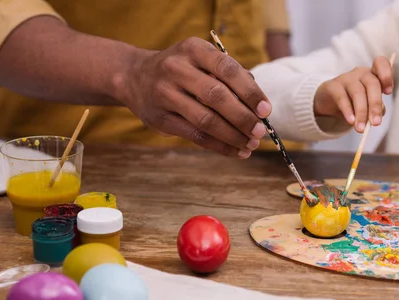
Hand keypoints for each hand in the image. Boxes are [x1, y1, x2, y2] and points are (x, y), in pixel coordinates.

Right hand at [120, 37, 271, 157]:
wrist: (134, 77)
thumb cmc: (181, 69)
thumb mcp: (200, 59)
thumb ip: (228, 76)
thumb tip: (259, 104)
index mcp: (193, 49)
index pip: (227, 69)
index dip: (249, 91)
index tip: (265, 110)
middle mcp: (176, 69)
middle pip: (216, 96)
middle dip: (242, 117)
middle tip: (259, 132)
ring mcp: (165, 94)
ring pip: (206, 120)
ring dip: (232, 136)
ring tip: (250, 144)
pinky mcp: (160, 119)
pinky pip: (195, 136)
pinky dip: (219, 146)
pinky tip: (235, 151)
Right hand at [313, 56, 392, 132]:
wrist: (329, 100)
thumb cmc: (353, 99)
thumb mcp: (367, 102)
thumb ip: (375, 107)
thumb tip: (377, 116)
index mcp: (373, 74)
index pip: (381, 64)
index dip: (386, 75)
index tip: (388, 92)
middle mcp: (361, 72)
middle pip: (372, 84)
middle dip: (375, 105)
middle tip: (376, 123)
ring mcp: (346, 78)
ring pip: (358, 92)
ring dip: (361, 112)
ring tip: (361, 128)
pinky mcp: (333, 86)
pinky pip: (342, 98)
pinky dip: (348, 111)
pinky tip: (351, 121)